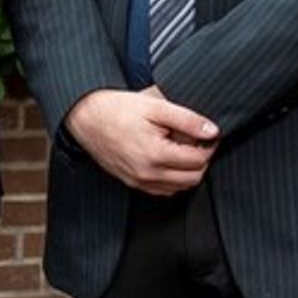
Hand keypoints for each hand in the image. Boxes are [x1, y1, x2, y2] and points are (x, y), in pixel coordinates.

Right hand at [63, 87, 218, 194]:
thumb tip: (211, 131)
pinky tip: (167, 159)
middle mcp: (147, 174)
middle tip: (196, 141)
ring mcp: (139, 181)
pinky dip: (172, 178)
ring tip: (180, 148)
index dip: (208, 146)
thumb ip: (187, 120)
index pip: (199, 160)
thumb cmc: (116, 109)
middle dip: (201, 160)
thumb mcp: (156, 107)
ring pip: (180, 187)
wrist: (86, 117)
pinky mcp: (132, 183)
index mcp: (155, 154)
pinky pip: (163, 190)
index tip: (207, 134)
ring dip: (187, 171)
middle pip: (193, 178)